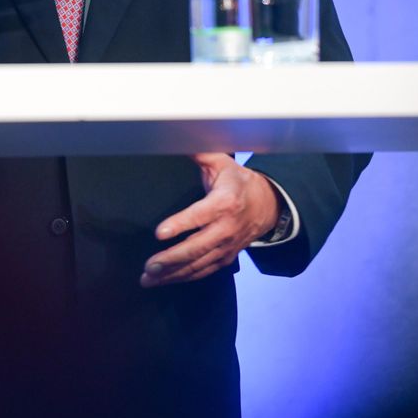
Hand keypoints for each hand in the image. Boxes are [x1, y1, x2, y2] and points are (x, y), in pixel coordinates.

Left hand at [140, 154, 277, 287]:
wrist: (268, 204)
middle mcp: (227, 227)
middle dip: (172, 259)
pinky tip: (166, 280)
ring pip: (199, 264)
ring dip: (173, 273)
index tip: (160, 233)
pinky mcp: (226, 257)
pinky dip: (185, 277)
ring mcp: (227, 245)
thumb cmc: (238, 182)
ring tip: (150, 278)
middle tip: (149, 266)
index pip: (200, 215)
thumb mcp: (222, 163)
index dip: (180, 224)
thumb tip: (177, 138)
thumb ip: (200, 153)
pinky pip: (204, 270)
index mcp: (225, 202)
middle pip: (198, 247)